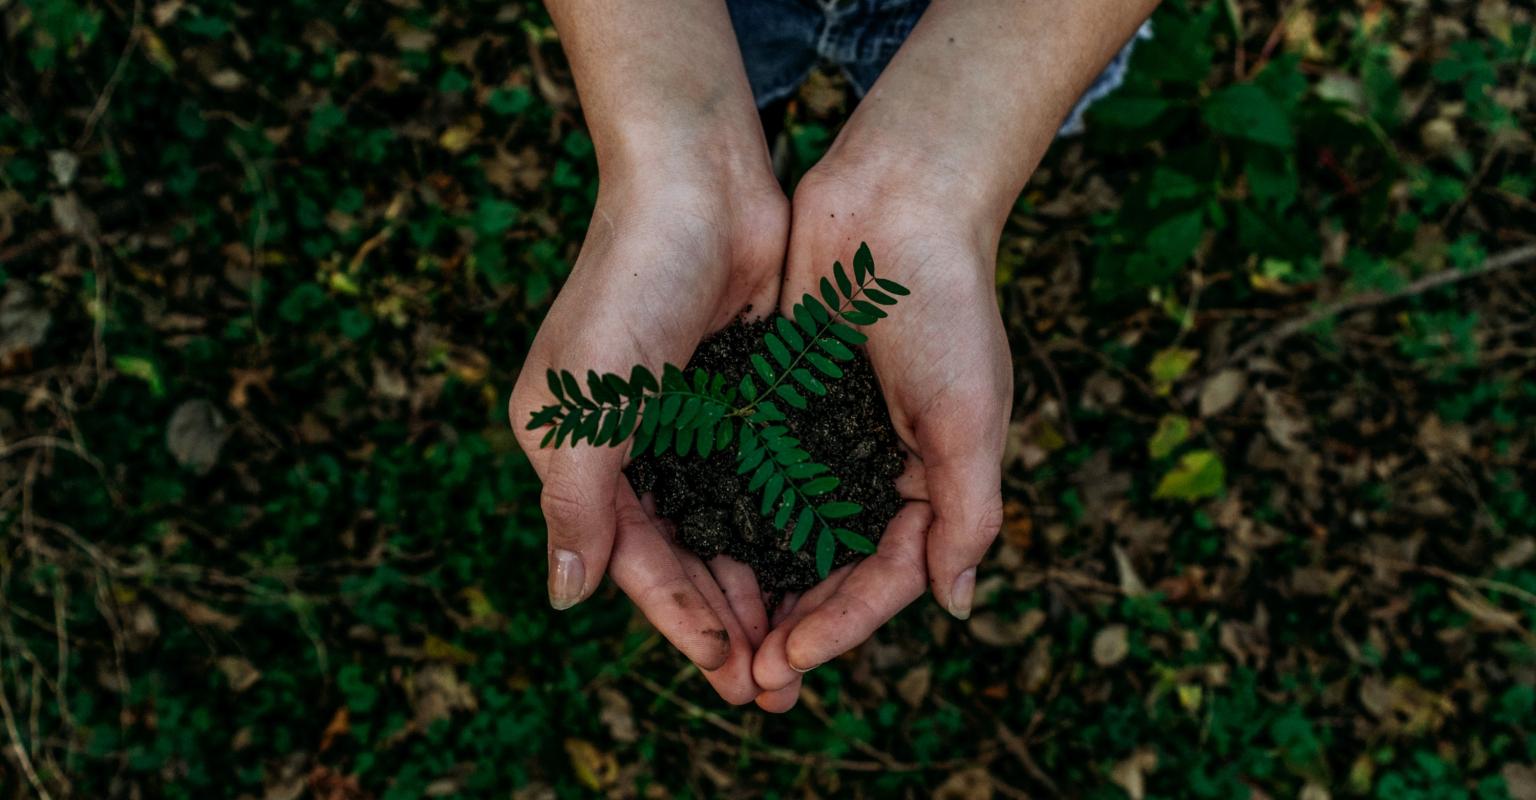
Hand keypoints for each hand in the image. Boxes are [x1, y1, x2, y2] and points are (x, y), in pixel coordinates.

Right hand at [509, 168, 786, 703]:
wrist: (699, 182)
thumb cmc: (630, 283)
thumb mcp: (586, 402)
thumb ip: (576, 502)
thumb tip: (565, 598)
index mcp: (578, 452)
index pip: (632, 558)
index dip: (679, 618)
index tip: (729, 669)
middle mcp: (631, 446)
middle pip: (683, 555)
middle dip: (726, 620)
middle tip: (774, 685)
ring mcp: (689, 422)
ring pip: (727, 527)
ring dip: (760, 585)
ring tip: (801, 644)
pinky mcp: (741, 397)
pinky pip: (763, 480)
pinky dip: (785, 525)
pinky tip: (819, 565)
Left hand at [750, 161, 1011, 711]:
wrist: (896, 201)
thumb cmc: (946, 305)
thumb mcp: (970, 415)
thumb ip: (967, 512)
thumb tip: (955, 606)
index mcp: (930, 481)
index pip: (885, 577)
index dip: (841, 626)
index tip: (790, 660)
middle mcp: (875, 469)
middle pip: (830, 570)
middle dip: (793, 625)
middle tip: (746, 678)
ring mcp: (825, 437)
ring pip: (784, 533)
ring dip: (755, 586)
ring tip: (716, 637)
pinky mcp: (780, 401)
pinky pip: (752, 474)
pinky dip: (729, 516)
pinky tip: (692, 551)